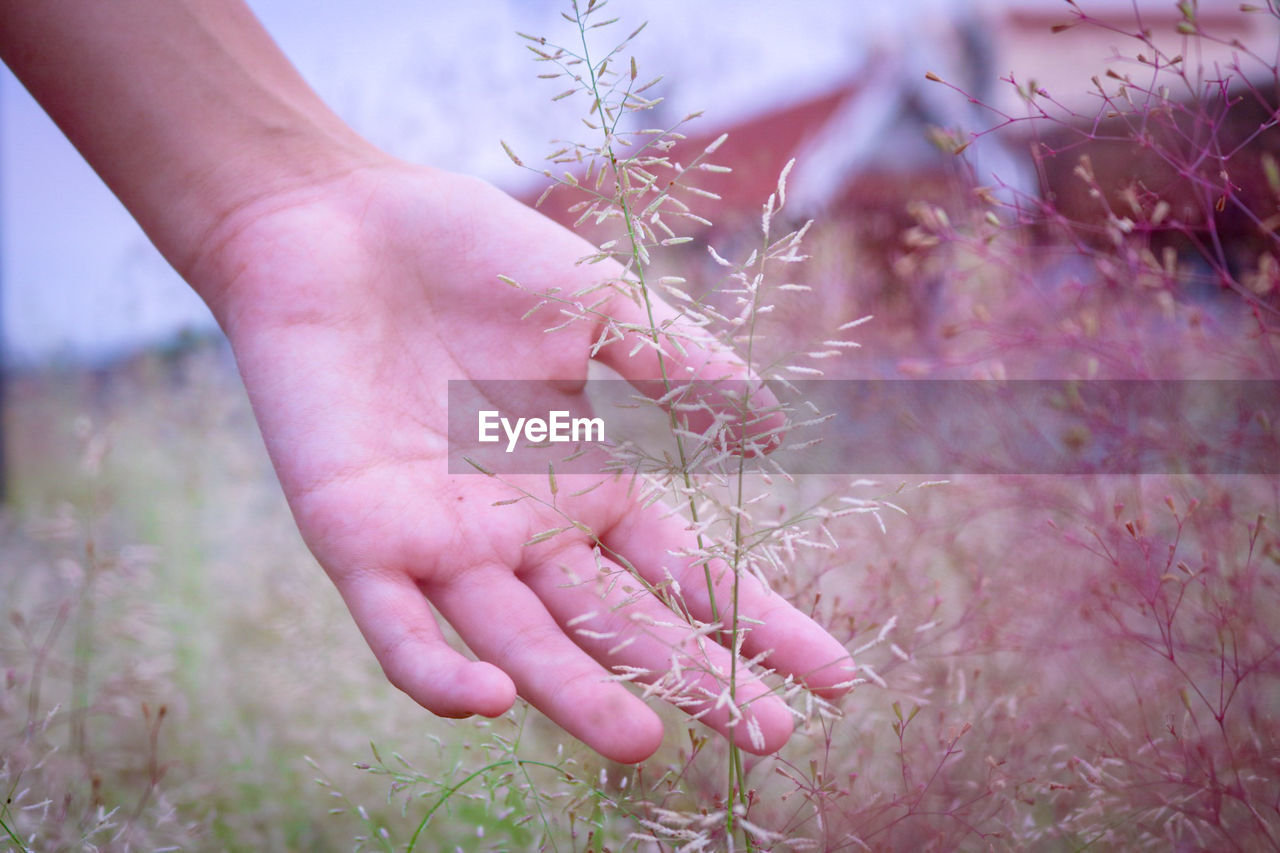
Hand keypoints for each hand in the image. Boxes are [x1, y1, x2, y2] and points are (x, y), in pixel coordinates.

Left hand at [196, 161, 853, 762]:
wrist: (335, 218)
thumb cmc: (466, 252)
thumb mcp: (595, 302)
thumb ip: (678, 362)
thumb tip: (776, 427)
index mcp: (585, 482)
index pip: (686, 573)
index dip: (756, 625)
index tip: (832, 676)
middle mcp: (523, 531)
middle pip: (620, 623)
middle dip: (693, 678)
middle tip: (769, 736)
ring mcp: (443, 542)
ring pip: (518, 642)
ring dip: (574, 696)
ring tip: (642, 741)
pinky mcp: (360, 536)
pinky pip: (398, 626)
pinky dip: (437, 670)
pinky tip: (491, 698)